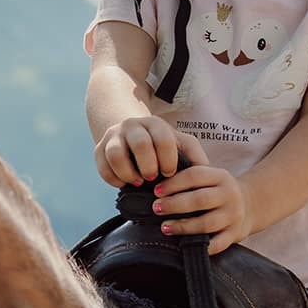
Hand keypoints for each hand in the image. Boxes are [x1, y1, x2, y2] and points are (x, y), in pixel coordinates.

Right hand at [94, 116, 209, 187]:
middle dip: (148, 166)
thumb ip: (195, 156)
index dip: (168, 160)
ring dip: (129, 173)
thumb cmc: (161, 144)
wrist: (130, 132)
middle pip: (140, 143)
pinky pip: (102, 167)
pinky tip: (125, 183)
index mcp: (155, 124)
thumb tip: (208, 173)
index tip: (169, 173)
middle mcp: (132, 126)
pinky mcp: (99, 149)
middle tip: (153, 178)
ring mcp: (113, 136)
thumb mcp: (180, 144)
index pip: (163, 138)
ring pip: (116, 154)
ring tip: (138, 182)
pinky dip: (114, 179)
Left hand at [150, 165, 253, 254]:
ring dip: (183, 226)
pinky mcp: (235, 234)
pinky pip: (217, 244)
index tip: (156, 191)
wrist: (250, 205)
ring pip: (206, 223)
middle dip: (174, 204)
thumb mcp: (211, 177)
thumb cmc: (218, 191)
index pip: (195, 176)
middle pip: (199, 200)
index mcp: (220, 176)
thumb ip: (190, 178)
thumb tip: (157, 187)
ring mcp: (233, 216)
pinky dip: (202, 246)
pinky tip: (185, 246)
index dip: (173, 183)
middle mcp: (229, 195)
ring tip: (165, 227)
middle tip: (156, 208)